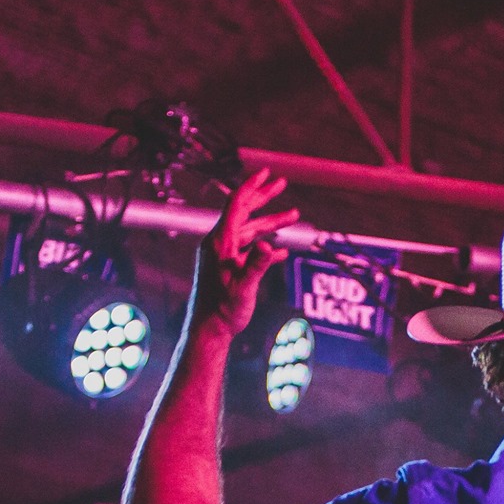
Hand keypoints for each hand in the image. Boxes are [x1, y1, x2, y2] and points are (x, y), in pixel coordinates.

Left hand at [187, 168, 298, 339]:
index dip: (252, 186)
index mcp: (220, 242)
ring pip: (250, 231)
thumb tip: (271, 246)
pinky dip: (266, 247)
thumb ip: (257, 265)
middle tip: (281, 183)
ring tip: (294, 216)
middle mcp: (220, 244)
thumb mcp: (244, 287)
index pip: (236, 205)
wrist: (209, 329)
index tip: (267, 173)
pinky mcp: (229, 267)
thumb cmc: (223, 310)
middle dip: (263, 197)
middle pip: (243, 212)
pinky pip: (249, 250)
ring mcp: (224, 255)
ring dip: (271, 223)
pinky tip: (282, 250)